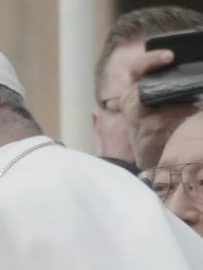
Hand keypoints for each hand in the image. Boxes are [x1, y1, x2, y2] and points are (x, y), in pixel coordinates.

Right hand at [121, 48, 198, 169]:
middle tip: (174, 59)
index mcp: (135, 91)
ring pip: (147, 99)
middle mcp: (130, 104)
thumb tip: (198, 74)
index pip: (137, 69)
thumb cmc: (166, 125)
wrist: (158, 159)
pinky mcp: (144, 135)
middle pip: (138, 81)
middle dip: (154, 67)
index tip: (170, 54)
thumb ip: (174, 87)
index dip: (150, 59)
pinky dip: (181, 112)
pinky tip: (194, 111)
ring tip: (194, 93)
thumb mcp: (166, 102)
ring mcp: (135, 120)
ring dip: (175, 94)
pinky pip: (162, 119)